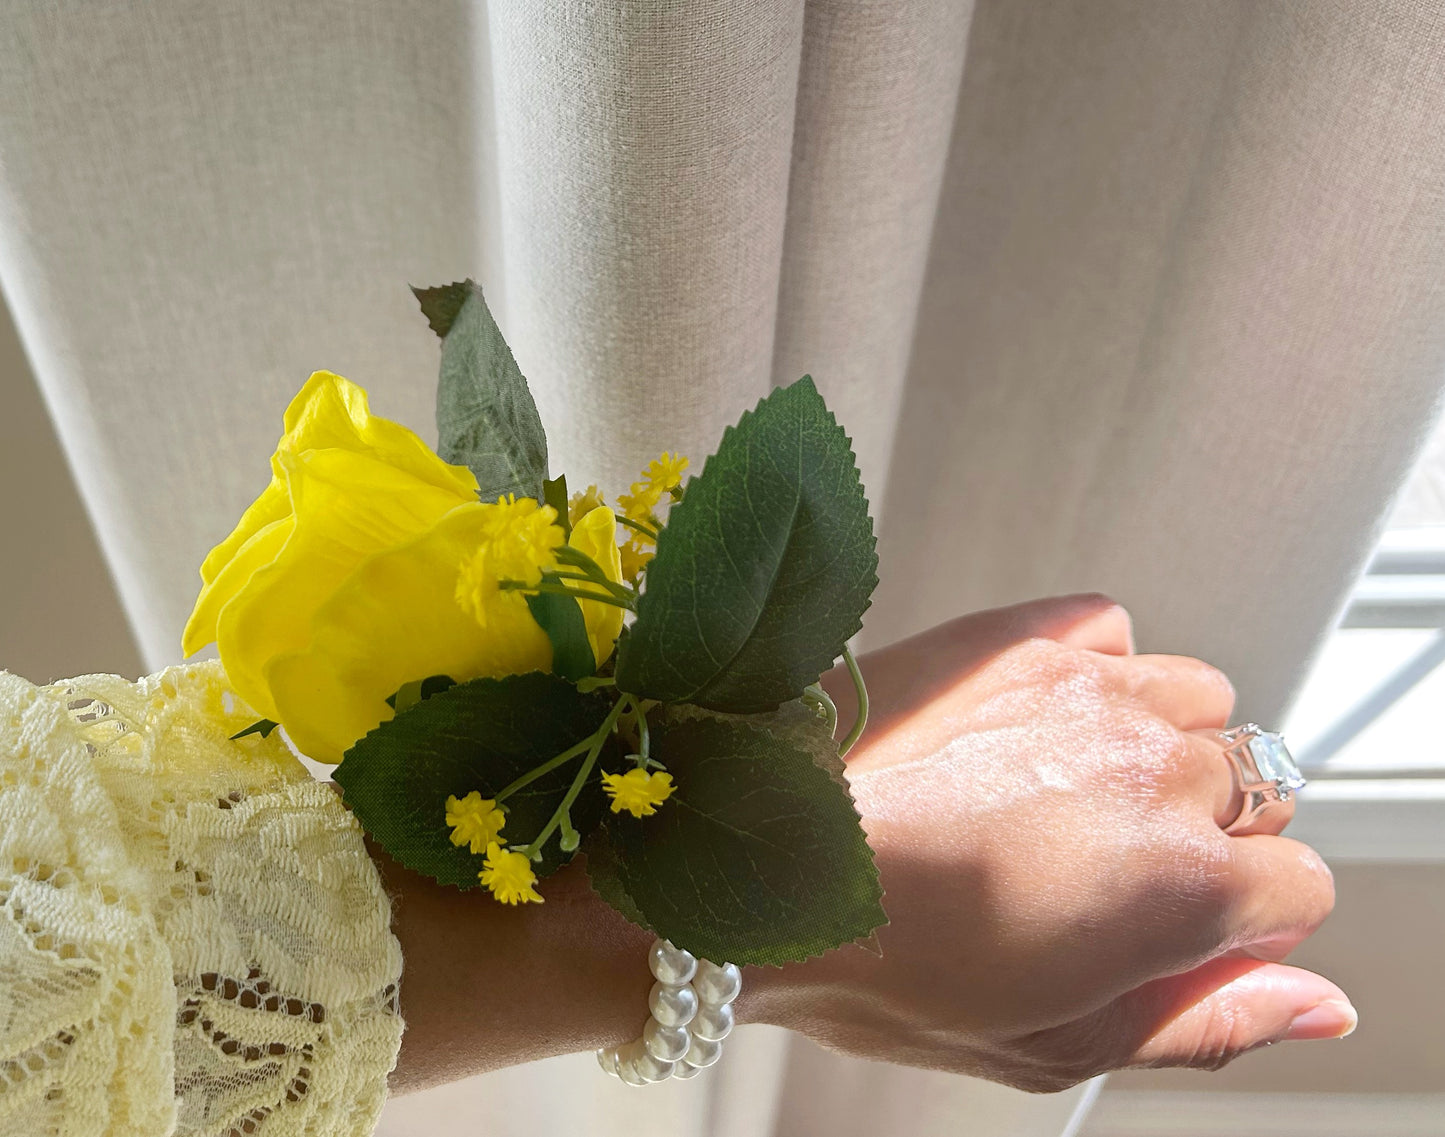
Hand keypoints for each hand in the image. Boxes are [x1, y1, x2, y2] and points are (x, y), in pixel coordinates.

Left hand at [744, 594, 1349, 1090]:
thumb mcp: (1052, 1045)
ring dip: (1159, 744)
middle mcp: (1155, 771)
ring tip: (1069, 786)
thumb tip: (1311, 1003)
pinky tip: (1039, 718)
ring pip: (1200, 703)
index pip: (1299, 887)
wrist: (758, 853)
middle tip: (1100, 865)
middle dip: (1199, 835)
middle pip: (1252, 792)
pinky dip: (1098, 668)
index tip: (1174, 925)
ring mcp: (1091, 692)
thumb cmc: (881, 959)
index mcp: (1180, 886)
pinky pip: (1114, 630)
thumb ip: (1202, 1021)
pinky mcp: (1022, 636)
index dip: (1239, 920)